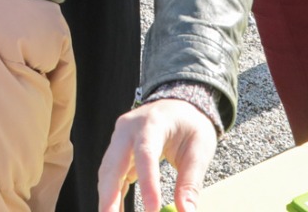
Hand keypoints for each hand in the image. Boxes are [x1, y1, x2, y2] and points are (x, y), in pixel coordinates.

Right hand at [99, 99, 216, 211]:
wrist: (177, 106)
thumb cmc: (190, 125)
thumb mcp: (199, 149)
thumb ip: (191, 181)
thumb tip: (185, 211)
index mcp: (152, 123)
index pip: (146, 153)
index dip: (147, 183)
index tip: (153, 210)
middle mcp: (128, 129)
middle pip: (113, 163)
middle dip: (110, 195)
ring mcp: (119, 139)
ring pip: (107, 172)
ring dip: (108, 198)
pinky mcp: (117, 151)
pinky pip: (112, 176)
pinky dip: (113, 195)